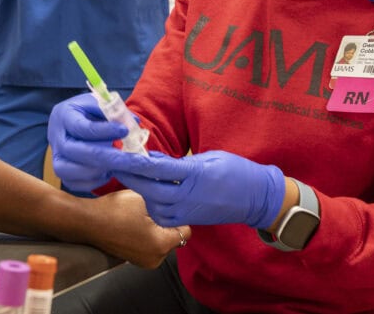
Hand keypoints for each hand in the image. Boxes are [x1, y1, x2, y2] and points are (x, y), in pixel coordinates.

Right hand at [48, 92, 129, 191]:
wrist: (73, 122)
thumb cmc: (88, 112)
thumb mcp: (98, 103)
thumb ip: (115, 111)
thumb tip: (134, 123)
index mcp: (64, 115)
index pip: (82, 127)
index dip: (105, 130)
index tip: (125, 130)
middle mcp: (56, 138)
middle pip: (79, 152)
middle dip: (111, 157)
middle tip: (136, 160)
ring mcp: (56, 157)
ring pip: (73, 171)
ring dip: (101, 170)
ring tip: (122, 165)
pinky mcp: (62, 173)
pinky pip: (76, 184)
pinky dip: (95, 181)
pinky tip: (110, 171)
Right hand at [85, 189, 190, 268]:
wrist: (88, 221)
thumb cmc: (115, 210)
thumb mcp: (145, 199)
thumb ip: (166, 202)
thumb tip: (178, 199)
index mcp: (161, 244)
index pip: (186, 231)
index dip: (179, 216)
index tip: (170, 207)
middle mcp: (156, 258)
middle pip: (175, 238)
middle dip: (168, 224)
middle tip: (153, 210)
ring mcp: (145, 262)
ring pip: (163, 242)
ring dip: (157, 231)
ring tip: (142, 218)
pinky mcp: (135, 260)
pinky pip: (151, 247)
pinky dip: (147, 237)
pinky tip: (135, 225)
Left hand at [111, 150, 285, 229]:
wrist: (257, 197)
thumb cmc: (235, 171)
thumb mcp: (209, 157)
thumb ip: (181, 161)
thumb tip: (155, 159)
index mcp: (195, 174)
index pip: (159, 168)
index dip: (138, 161)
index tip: (122, 153)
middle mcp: (189, 195)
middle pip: (151, 189)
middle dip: (131, 177)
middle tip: (116, 165)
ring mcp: (189, 210)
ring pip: (154, 206)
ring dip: (141, 192)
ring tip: (133, 178)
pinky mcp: (190, 220)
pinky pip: (164, 218)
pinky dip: (153, 207)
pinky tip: (151, 196)